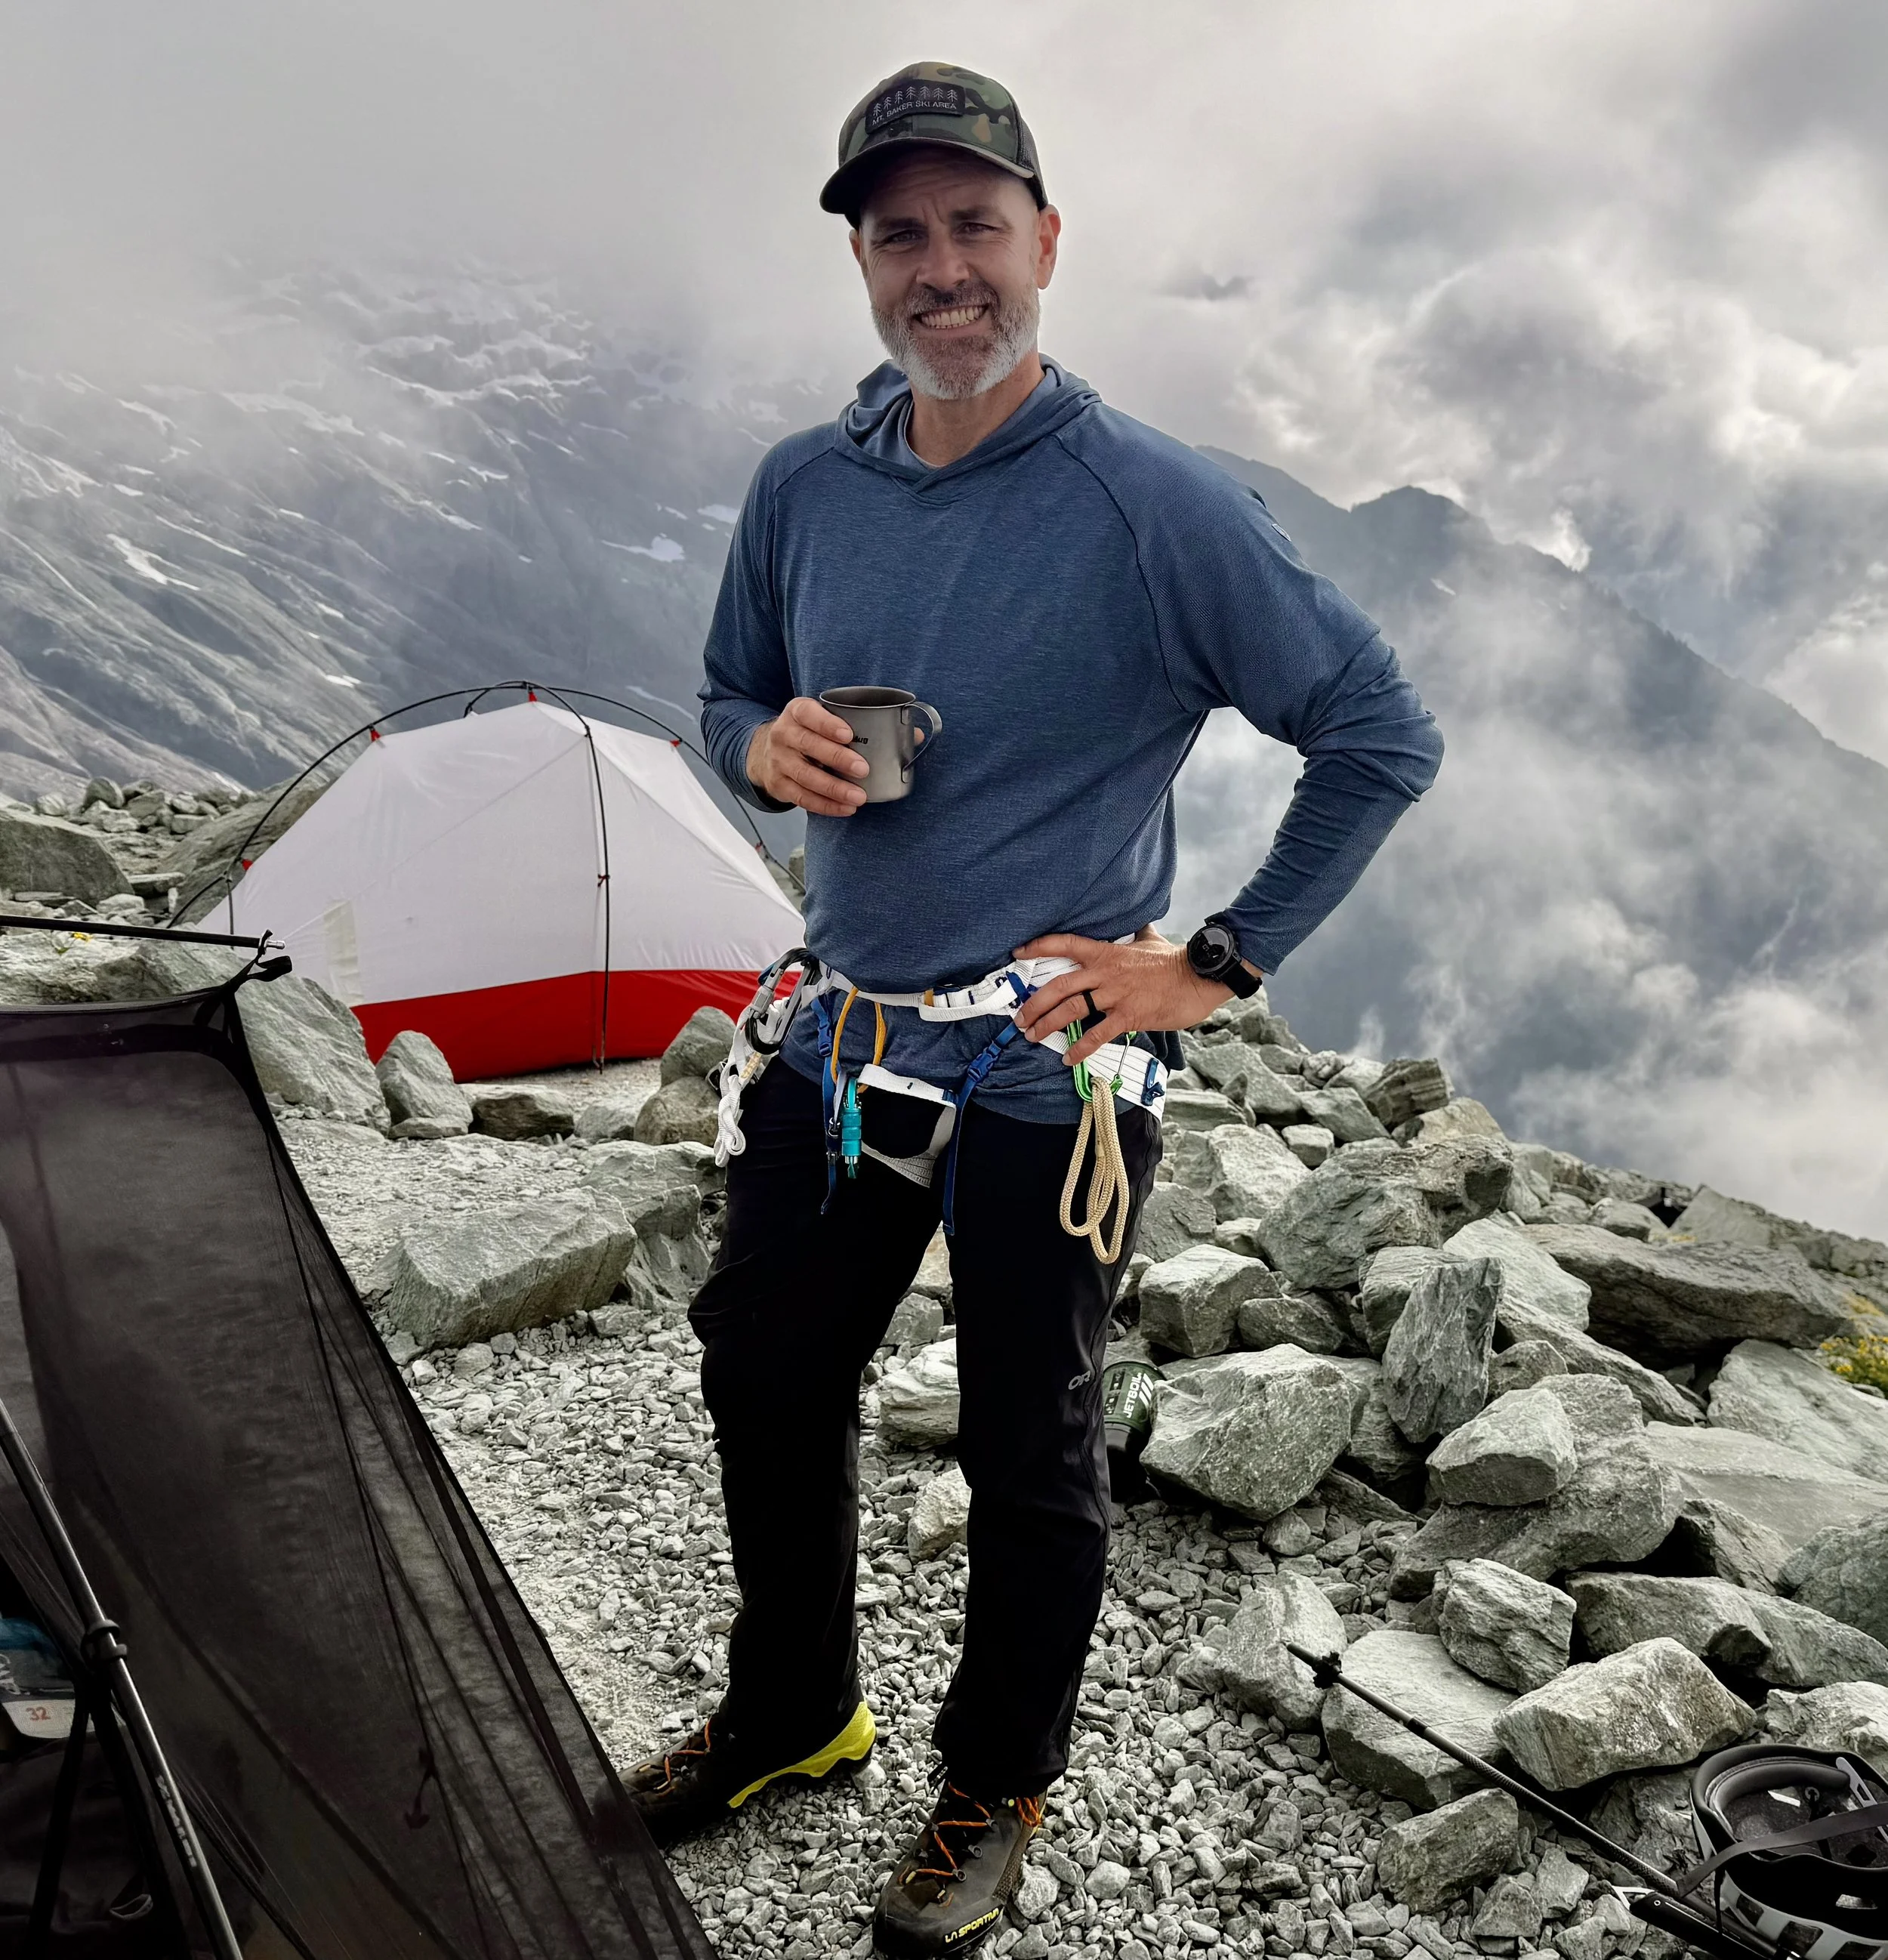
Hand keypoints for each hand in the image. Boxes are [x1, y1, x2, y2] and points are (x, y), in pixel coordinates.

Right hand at [746, 697, 869, 816]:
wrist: (768, 751)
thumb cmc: (806, 733)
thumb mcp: (817, 718)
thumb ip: (847, 722)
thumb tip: (899, 736)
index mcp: (796, 712)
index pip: (808, 713)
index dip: (827, 724)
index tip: (848, 735)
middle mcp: (783, 734)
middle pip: (808, 745)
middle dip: (837, 758)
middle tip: (863, 769)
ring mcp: (778, 761)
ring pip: (806, 776)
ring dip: (835, 789)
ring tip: (858, 796)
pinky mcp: (778, 784)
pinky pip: (802, 798)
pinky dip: (826, 805)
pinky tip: (845, 808)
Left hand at [1011, 927, 1252, 1068]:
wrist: (1200, 976)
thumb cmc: (1175, 960)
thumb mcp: (1151, 940)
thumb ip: (1138, 934)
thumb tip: (1139, 924)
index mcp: (1107, 952)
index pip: (1066, 944)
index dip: (1039, 946)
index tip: (1018, 952)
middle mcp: (1106, 972)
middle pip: (1059, 986)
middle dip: (1035, 1003)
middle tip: (1020, 1017)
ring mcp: (1116, 994)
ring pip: (1072, 1009)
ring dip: (1048, 1024)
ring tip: (1033, 1035)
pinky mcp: (1129, 1015)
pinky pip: (1098, 1034)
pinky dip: (1080, 1048)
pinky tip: (1068, 1058)